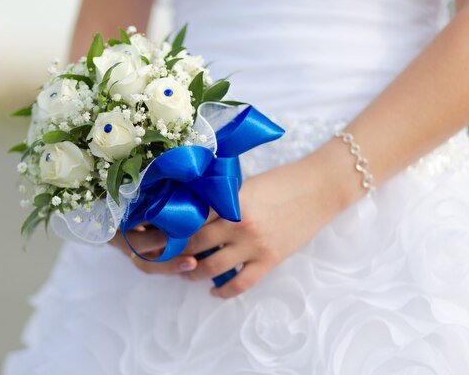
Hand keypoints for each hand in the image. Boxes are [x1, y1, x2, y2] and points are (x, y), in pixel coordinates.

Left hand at [108, 142, 359, 297]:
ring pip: (211, 267)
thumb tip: (193, 211)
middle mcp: (236, 224)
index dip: (167, 228)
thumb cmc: (282, 180)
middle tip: (163, 256)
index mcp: (228, 201)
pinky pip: (240, 283)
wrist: (320, 188)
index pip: (188, 218)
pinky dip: (223, 291)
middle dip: (174, 252)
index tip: (151, 233)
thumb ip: (220, 200)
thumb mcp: (245, 184)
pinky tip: (213, 291)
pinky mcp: (270, 260)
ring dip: (192, 273)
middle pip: (193, 244)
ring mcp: (253, 244)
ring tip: (185, 273)